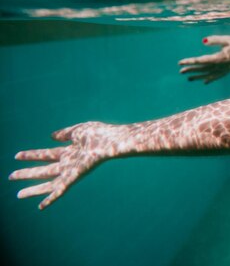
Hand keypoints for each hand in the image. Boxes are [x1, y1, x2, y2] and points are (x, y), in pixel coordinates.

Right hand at [9, 121, 123, 209]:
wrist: (110, 141)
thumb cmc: (99, 134)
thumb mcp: (78, 130)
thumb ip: (65, 133)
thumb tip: (52, 136)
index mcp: (69, 151)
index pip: (46, 154)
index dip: (31, 155)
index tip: (17, 155)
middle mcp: (68, 163)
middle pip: (43, 170)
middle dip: (27, 173)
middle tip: (11, 176)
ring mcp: (71, 171)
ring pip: (47, 182)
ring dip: (33, 188)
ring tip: (18, 194)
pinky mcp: (74, 178)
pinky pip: (60, 191)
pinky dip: (50, 199)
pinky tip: (41, 206)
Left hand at [179, 35, 229, 83]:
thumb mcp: (227, 39)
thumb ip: (215, 40)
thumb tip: (203, 41)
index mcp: (218, 58)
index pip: (200, 61)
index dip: (190, 62)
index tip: (180, 63)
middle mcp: (220, 66)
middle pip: (202, 69)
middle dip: (191, 70)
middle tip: (181, 71)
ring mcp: (224, 70)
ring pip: (208, 75)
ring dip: (198, 76)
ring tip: (189, 78)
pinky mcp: (228, 71)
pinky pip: (216, 77)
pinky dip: (209, 79)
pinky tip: (204, 82)